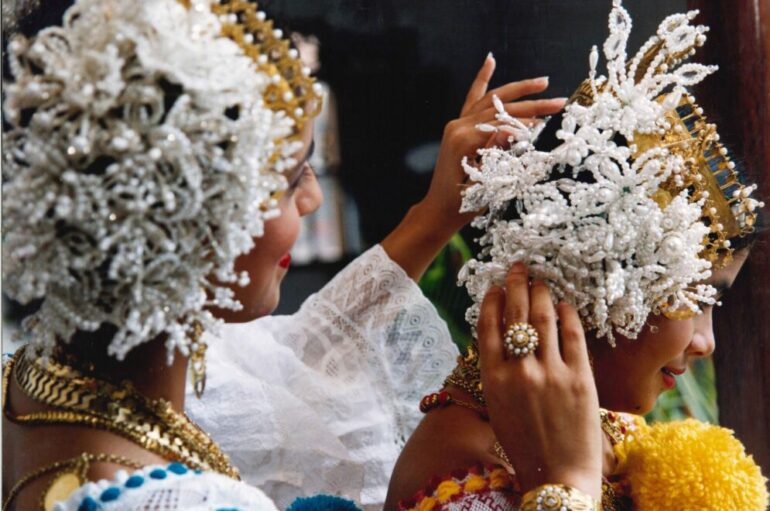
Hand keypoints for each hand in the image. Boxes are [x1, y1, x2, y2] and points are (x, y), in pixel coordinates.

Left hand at [417, 53, 566, 236]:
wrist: (439, 210)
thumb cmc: (463, 204)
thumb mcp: (483, 185)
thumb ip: (495, 156)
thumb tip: (512, 130)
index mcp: (464, 140)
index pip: (503, 123)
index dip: (527, 121)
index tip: (550, 120)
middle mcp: (458, 127)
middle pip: (500, 108)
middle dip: (532, 104)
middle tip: (558, 101)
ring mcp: (456, 124)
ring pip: (491, 100)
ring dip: (517, 89)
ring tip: (543, 82)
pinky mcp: (457, 126)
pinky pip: (472, 98)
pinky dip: (482, 79)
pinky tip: (490, 61)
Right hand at [476, 263, 602, 498]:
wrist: (557, 476)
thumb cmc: (523, 444)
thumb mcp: (497, 407)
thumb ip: (497, 371)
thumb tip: (503, 334)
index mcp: (493, 380)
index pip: (489, 326)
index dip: (492, 300)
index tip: (495, 285)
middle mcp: (519, 372)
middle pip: (516, 314)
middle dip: (516, 284)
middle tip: (518, 267)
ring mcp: (551, 374)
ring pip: (544, 319)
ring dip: (541, 293)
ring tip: (540, 280)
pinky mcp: (580, 379)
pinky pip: (573, 336)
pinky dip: (567, 315)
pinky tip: (564, 305)